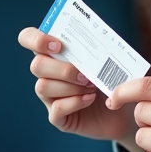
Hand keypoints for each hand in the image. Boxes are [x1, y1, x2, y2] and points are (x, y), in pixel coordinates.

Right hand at [17, 27, 138, 146]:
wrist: (122, 108)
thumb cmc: (111, 78)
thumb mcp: (107, 57)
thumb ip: (98, 44)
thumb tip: (98, 33)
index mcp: (54, 53)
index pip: (28, 38)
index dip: (36, 39)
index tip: (58, 45)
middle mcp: (47, 74)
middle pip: (36, 65)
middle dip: (62, 69)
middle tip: (85, 74)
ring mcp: (50, 97)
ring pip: (43, 87)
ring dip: (70, 86)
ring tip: (91, 87)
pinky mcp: (58, 118)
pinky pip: (56, 109)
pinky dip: (75, 102)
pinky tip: (90, 99)